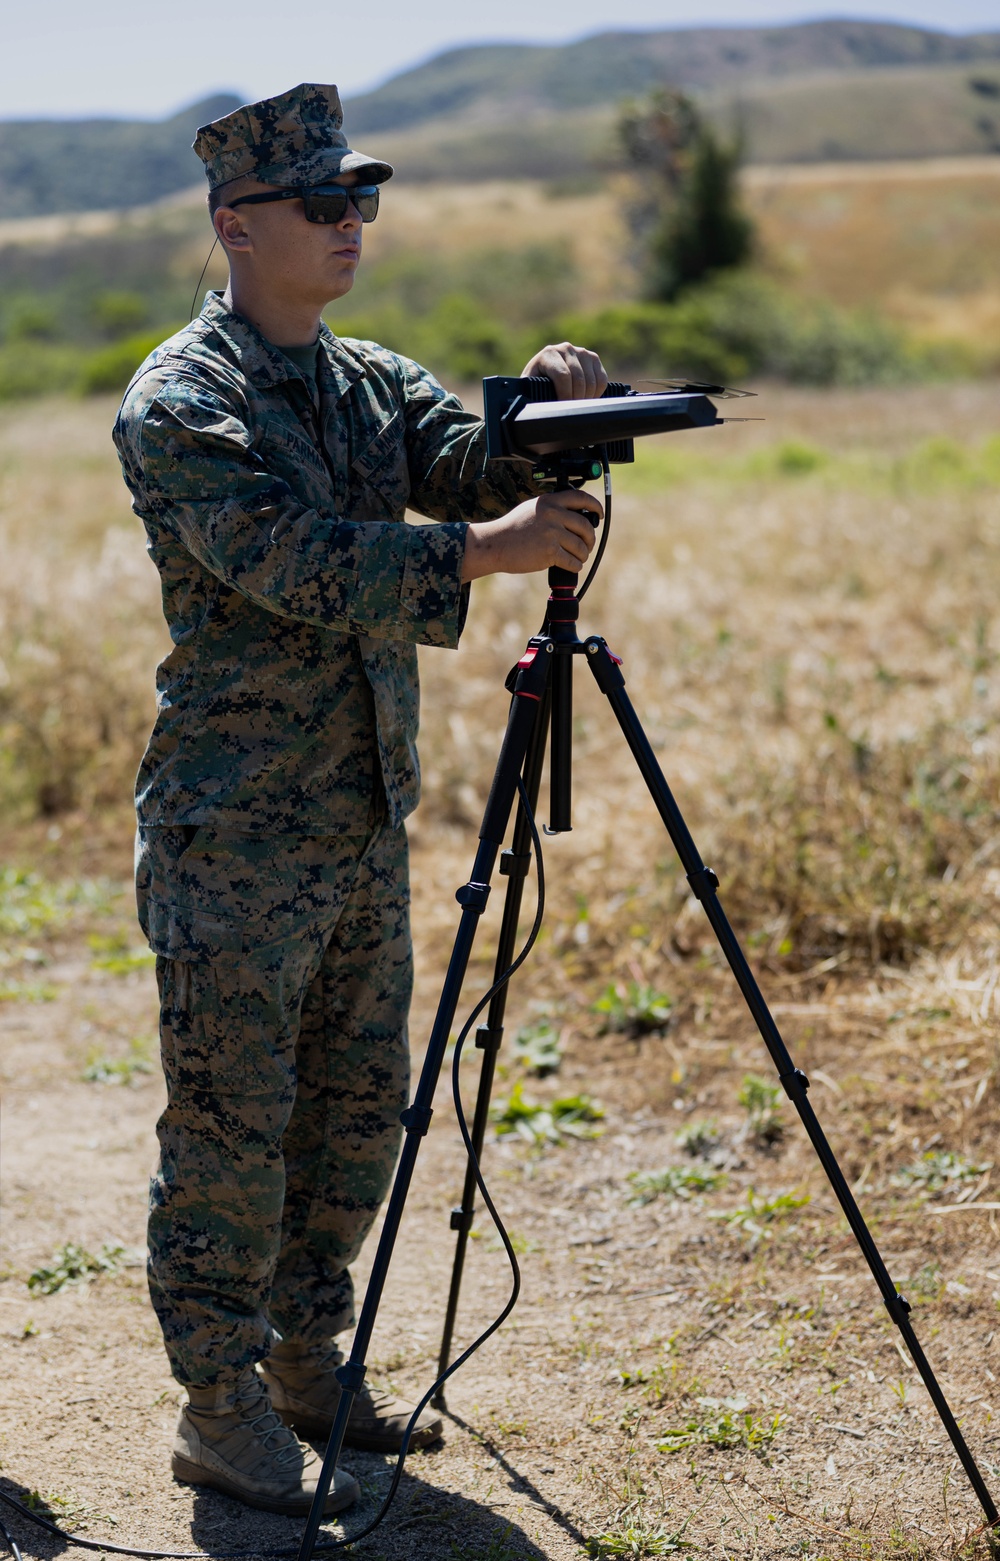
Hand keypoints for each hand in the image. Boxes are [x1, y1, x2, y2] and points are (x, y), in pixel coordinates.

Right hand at [461, 489, 602, 581]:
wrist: (495, 544)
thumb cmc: (512, 529)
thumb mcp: (532, 508)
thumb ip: (551, 508)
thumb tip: (574, 514)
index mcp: (549, 501)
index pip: (581, 498)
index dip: (595, 506)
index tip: (599, 514)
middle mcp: (552, 514)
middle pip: (585, 526)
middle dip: (590, 539)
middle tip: (587, 545)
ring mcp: (551, 533)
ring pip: (581, 546)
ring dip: (583, 554)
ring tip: (578, 557)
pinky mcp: (549, 552)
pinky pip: (572, 561)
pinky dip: (575, 566)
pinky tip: (571, 566)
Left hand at [520, 341, 608, 400]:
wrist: (545, 374)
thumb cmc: (535, 385)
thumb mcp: (530, 388)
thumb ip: (533, 393)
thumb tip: (542, 408)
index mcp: (548, 354)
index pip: (563, 375)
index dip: (565, 395)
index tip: (565, 407)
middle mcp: (566, 348)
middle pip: (579, 379)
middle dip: (577, 399)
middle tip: (572, 410)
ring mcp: (581, 352)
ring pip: (591, 381)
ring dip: (587, 398)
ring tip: (578, 406)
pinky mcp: (593, 358)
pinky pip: (601, 379)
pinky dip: (597, 393)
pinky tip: (588, 399)